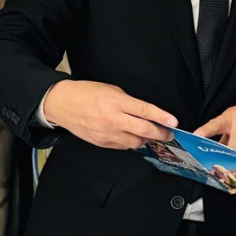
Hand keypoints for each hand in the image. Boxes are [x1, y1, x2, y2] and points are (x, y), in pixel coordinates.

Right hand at [43, 80, 176, 148]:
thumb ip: (129, 102)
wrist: (62, 104)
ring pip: (135, 142)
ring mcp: (106, 133)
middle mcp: (112, 119)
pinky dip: (130, 142)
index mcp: (116, 102)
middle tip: (167, 133)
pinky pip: (123, 146)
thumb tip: (144, 112)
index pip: (145, 111)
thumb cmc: (85, 94)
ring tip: (148, 133)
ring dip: (145, 139)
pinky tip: (131, 136)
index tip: (173, 122)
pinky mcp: (101, 142)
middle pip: (144, 130)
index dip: (162, 117)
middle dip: (160, 133)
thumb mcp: (111, 89)